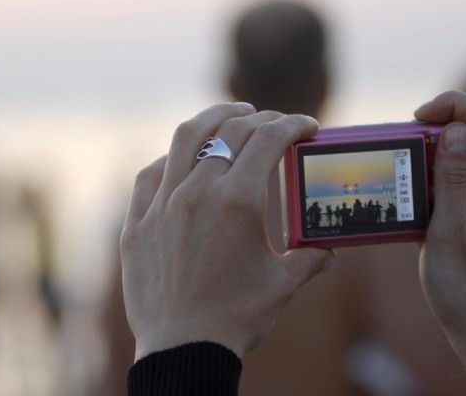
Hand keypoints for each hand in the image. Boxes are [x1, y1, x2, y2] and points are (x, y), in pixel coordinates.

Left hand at [120, 103, 336, 360]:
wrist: (183, 351)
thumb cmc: (236, 319)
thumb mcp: (282, 285)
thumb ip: (310, 259)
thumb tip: (328, 251)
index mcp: (237, 202)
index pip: (269, 140)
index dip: (293, 125)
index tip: (306, 125)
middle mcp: (197, 192)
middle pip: (231, 131)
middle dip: (260, 118)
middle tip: (275, 122)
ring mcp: (161, 204)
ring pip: (186, 138)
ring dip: (214, 118)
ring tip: (233, 114)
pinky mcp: (137, 222)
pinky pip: (150, 173)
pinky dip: (171, 158)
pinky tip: (182, 158)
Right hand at [415, 91, 465, 384]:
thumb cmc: (465, 288)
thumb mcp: (449, 230)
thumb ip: (453, 177)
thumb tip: (456, 129)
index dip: (453, 104)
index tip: (417, 118)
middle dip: (435, 130)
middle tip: (400, 150)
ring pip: (463, 159)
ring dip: (430, 159)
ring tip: (401, 181)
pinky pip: (459, 185)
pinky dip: (433, 183)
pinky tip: (412, 205)